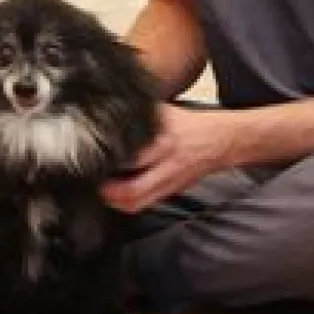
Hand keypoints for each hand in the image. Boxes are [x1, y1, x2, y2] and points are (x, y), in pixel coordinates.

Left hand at [101, 103, 236, 212]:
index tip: (93, 160)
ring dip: (117, 202)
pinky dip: (131, 203)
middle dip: (108, 192)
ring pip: (138, 203)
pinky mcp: (172, 191)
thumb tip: (112, 110)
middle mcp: (166, 166)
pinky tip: (120, 195)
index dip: (109, 163)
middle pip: (132, 190)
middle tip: (94, 183)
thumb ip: (140, 116)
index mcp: (163, 143)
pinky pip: (147, 203)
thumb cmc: (189, 124)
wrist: (220, 140)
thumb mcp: (164, 113)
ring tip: (103, 192)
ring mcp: (169, 182)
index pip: (131, 159)